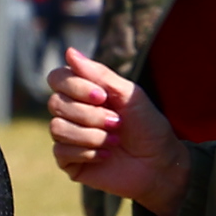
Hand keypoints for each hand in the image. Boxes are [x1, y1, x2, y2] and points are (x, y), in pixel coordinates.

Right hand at [46, 51, 191, 215]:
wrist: (160, 164)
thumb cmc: (148, 126)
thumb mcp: (128, 95)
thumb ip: (99, 74)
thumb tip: (69, 51)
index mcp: (84, 93)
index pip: (57, 78)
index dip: (74, 86)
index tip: (102, 96)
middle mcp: (72, 112)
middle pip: (55, 103)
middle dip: (90, 114)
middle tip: (116, 122)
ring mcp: (69, 137)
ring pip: (57, 128)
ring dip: (91, 135)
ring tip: (115, 140)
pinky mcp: (69, 161)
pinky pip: (61, 151)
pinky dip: (88, 153)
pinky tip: (106, 155)